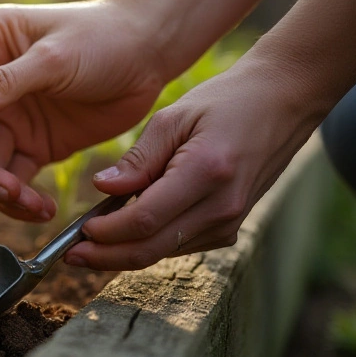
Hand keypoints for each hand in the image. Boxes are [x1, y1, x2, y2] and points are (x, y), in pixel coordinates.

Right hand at [0, 0, 168, 221]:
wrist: (151, 53)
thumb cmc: (104, 38)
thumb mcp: (55, 57)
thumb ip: (7, 82)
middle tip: (7, 190)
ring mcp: (10, 118)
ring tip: (30, 205)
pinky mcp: (33, 145)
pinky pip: (12, 179)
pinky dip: (20, 200)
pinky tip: (42, 210)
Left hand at [70, 55, 323, 269]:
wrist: (284, 101)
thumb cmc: (226, 100)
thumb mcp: (174, 117)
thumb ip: (139, 158)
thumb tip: (102, 189)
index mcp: (206, 173)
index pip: (144, 220)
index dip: (107, 232)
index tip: (78, 231)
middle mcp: (222, 206)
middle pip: (152, 248)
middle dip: (106, 256)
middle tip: (71, 254)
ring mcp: (230, 221)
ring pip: (165, 251)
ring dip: (124, 251)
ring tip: (89, 243)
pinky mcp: (231, 226)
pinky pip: (180, 244)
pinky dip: (149, 242)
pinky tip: (124, 231)